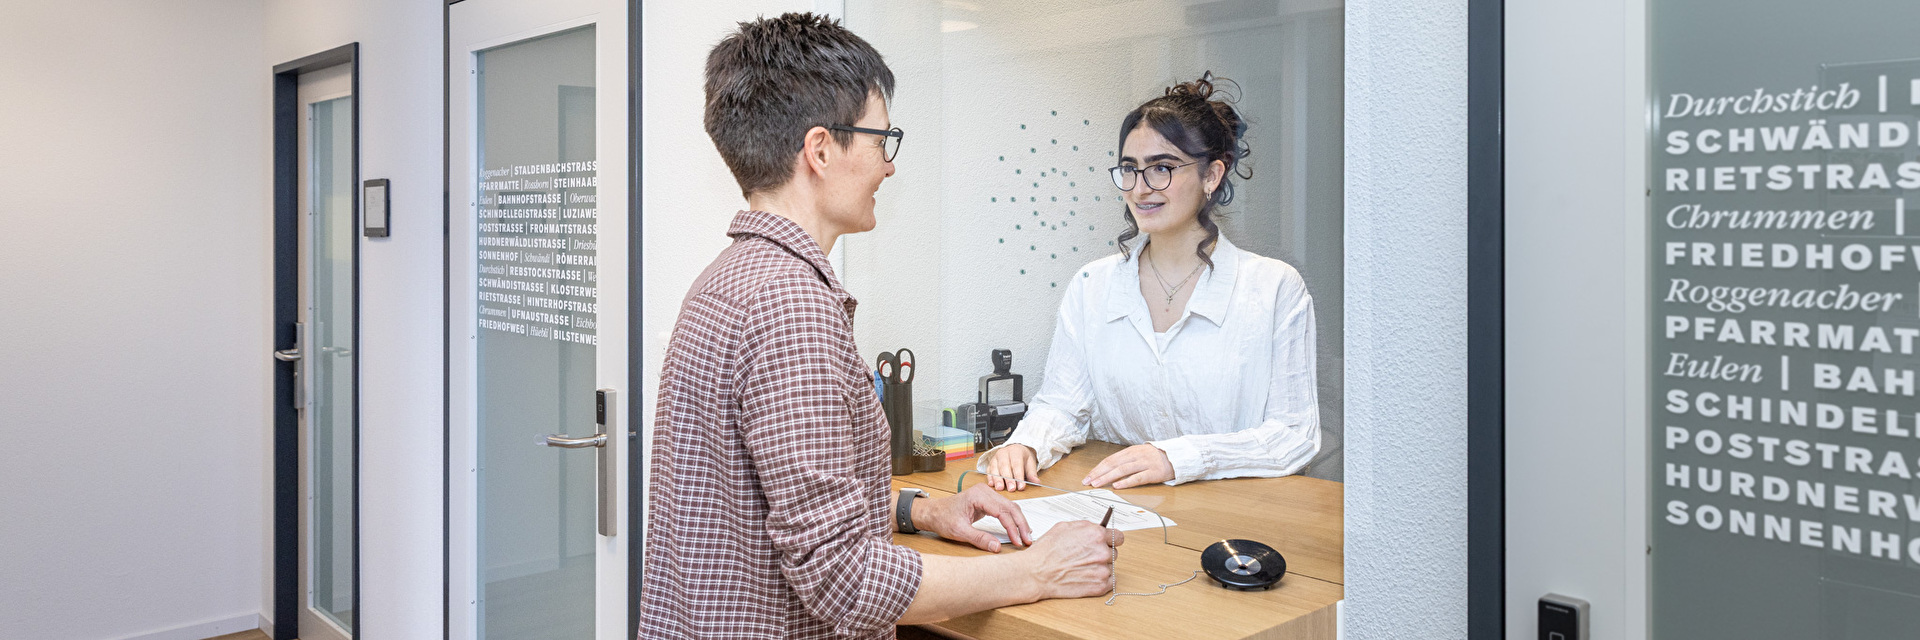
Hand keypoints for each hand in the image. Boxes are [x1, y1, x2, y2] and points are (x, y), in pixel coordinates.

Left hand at [914, 482, 1033, 550]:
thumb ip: (979, 539)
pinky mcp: (988, 501)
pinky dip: (1013, 520)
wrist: (933, 512)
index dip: (1012, 528)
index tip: (1018, 541)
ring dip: (1019, 522)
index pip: (1002, 512)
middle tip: (1027, 540)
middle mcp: (985, 491)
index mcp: (978, 495)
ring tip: (1026, 537)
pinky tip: (1018, 530)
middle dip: (1020, 525)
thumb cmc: (943, 518)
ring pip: (1010, 507)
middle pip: (1011, 507)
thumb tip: (996, 547)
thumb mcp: (959, 531)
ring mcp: (987, 495)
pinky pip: (1005, 509)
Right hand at [985, 444, 1039, 490]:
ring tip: (1000, 488)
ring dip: (997, 479)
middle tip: (1011, 489)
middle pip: (1005, 466)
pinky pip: (989, 470)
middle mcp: (1004, 453)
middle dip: (1008, 479)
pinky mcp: (990, 463)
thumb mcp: (1030, 462)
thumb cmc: (1022, 457)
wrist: (1015, 449)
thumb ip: (1032, 473)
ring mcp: (995, 458)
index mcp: (1015, 451)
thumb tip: (1036, 482)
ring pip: (995, 468)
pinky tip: (992, 485)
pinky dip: (990, 478)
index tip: (1021, 487)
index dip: (1019, 476)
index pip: (1017, 464)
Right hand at [1024, 521, 1123, 598]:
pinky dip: (1101, 580)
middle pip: (1114, 552)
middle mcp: (1102, 551)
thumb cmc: (1046, 551)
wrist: (1036, 573)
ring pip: (1110, 567)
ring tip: (1082, 568)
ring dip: (1100, 567)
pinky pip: (1110, 581)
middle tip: (1086, 557)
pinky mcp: (1100, 586)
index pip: (1118, 537)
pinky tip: (1087, 577)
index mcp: (1096, 534)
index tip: (1108, 543)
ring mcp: (1103, 570)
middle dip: (1102, 554)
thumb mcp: (1064, 527)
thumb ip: (1086, 527)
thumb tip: (1096, 528)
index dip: (1111, 540)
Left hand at [1083, 444, 1173, 488]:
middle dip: (1099, 473)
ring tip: (1097, 484)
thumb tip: (1107, 469)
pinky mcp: (1153, 472)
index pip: (1110, 459)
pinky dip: (1126, 482)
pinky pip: (1138, 477)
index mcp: (1131, 451)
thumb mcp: (1139, 454)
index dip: (1098, 468)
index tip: (1088, 476)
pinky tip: (1117, 486)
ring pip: (1123, 470)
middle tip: (1088, 481)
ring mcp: (1145, 463)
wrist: (1176, 456)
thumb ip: (1125, 460)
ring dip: (1108, 477)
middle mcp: (1136, 455)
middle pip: (1114, 464)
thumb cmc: (1155, 457)